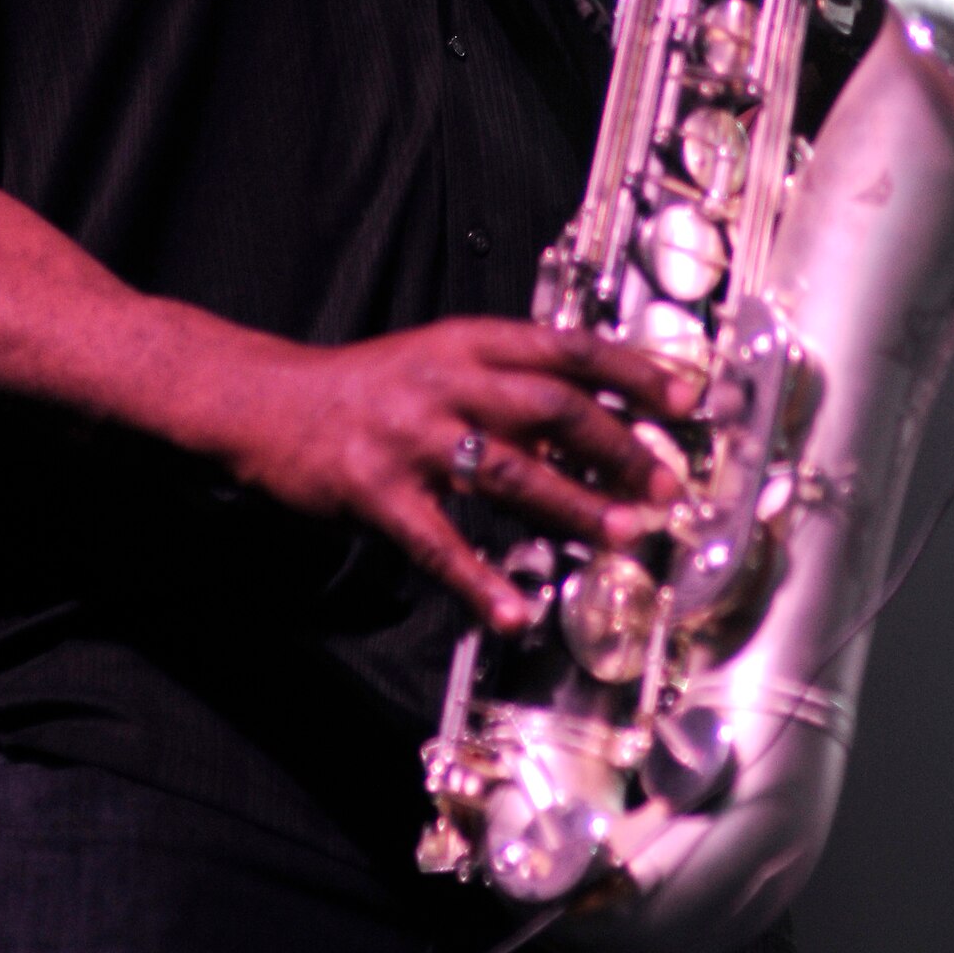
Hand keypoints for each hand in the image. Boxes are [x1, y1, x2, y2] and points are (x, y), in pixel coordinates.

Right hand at [217, 319, 698, 631]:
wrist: (266, 400)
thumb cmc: (366, 386)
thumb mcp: (438, 360)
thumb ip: (506, 385)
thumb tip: (591, 423)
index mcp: (467, 342)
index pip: (566, 347)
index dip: (632, 371)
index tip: (686, 397)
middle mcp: (446, 380)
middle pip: (552, 407)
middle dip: (618, 447)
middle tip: (666, 485)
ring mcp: (411, 436)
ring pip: (510, 471)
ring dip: (574, 505)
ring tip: (623, 536)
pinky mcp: (376, 491)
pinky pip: (439, 543)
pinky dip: (480, 581)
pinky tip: (516, 610)